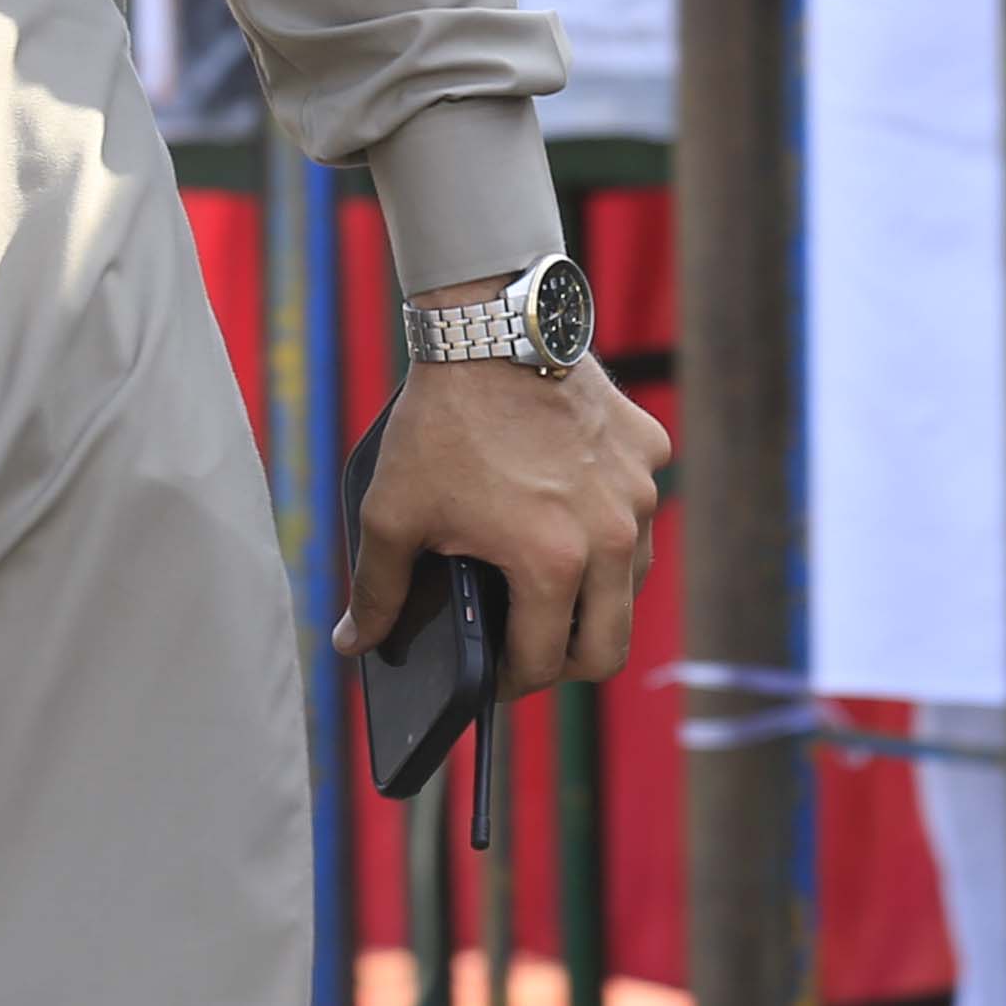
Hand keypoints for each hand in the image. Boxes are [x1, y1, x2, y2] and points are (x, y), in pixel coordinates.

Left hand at [340, 350, 667, 699]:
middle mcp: (613, 535)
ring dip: (596, 596)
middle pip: (609, 647)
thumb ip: (376, 591)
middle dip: (567, 662)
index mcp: (552, 562)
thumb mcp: (392, 513)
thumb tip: (355, 644)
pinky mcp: (650, 450)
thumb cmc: (440, 421)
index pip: (546, 664)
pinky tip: (565, 502)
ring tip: (544, 579)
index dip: (510, 683)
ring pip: (633, 581)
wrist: (487, 323)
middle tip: (528, 646)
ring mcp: (640, 491)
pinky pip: (641, 508)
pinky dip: (611, 520)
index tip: (490, 676)